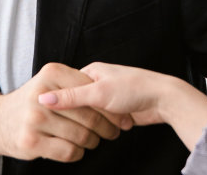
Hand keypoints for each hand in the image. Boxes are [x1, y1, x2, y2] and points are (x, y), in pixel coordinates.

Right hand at [0, 63, 133, 166]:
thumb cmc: (33, 103)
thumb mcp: (52, 85)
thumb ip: (77, 87)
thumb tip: (108, 97)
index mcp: (52, 74)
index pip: (92, 93)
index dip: (109, 107)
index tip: (120, 117)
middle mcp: (42, 94)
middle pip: (89, 116)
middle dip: (106, 127)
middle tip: (113, 132)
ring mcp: (35, 118)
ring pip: (81, 136)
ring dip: (93, 142)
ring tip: (94, 140)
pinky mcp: (31, 141)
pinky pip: (68, 151)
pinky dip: (77, 153)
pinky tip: (76, 149)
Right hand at [38, 62, 206, 149]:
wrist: (164, 99)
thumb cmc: (135, 88)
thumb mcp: (98, 93)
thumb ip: (70, 97)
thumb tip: (42, 98)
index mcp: (91, 72)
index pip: (65, 88)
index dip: (61, 103)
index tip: (54, 116)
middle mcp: (97, 83)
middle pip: (77, 104)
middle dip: (83, 117)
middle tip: (85, 125)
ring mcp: (107, 98)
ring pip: (90, 116)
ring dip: (96, 125)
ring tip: (103, 128)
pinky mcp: (115, 112)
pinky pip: (102, 123)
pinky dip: (104, 129)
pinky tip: (105, 134)